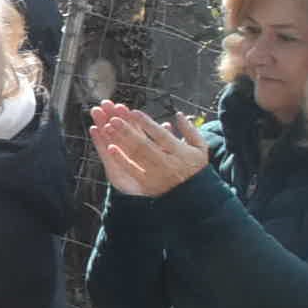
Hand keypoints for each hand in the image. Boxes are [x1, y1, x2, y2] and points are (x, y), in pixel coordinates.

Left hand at [91, 101, 208, 197]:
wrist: (194, 196)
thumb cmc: (195, 168)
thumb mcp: (200, 149)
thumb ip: (190, 131)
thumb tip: (179, 114)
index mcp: (180, 152)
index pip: (162, 135)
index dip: (147, 124)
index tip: (134, 112)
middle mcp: (167, 163)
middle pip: (144, 144)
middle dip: (128, 130)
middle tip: (114, 118)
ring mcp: (156, 174)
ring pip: (135, 155)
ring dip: (120, 140)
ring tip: (107, 127)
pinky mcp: (146, 184)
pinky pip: (131, 170)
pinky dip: (120, 159)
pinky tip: (110, 148)